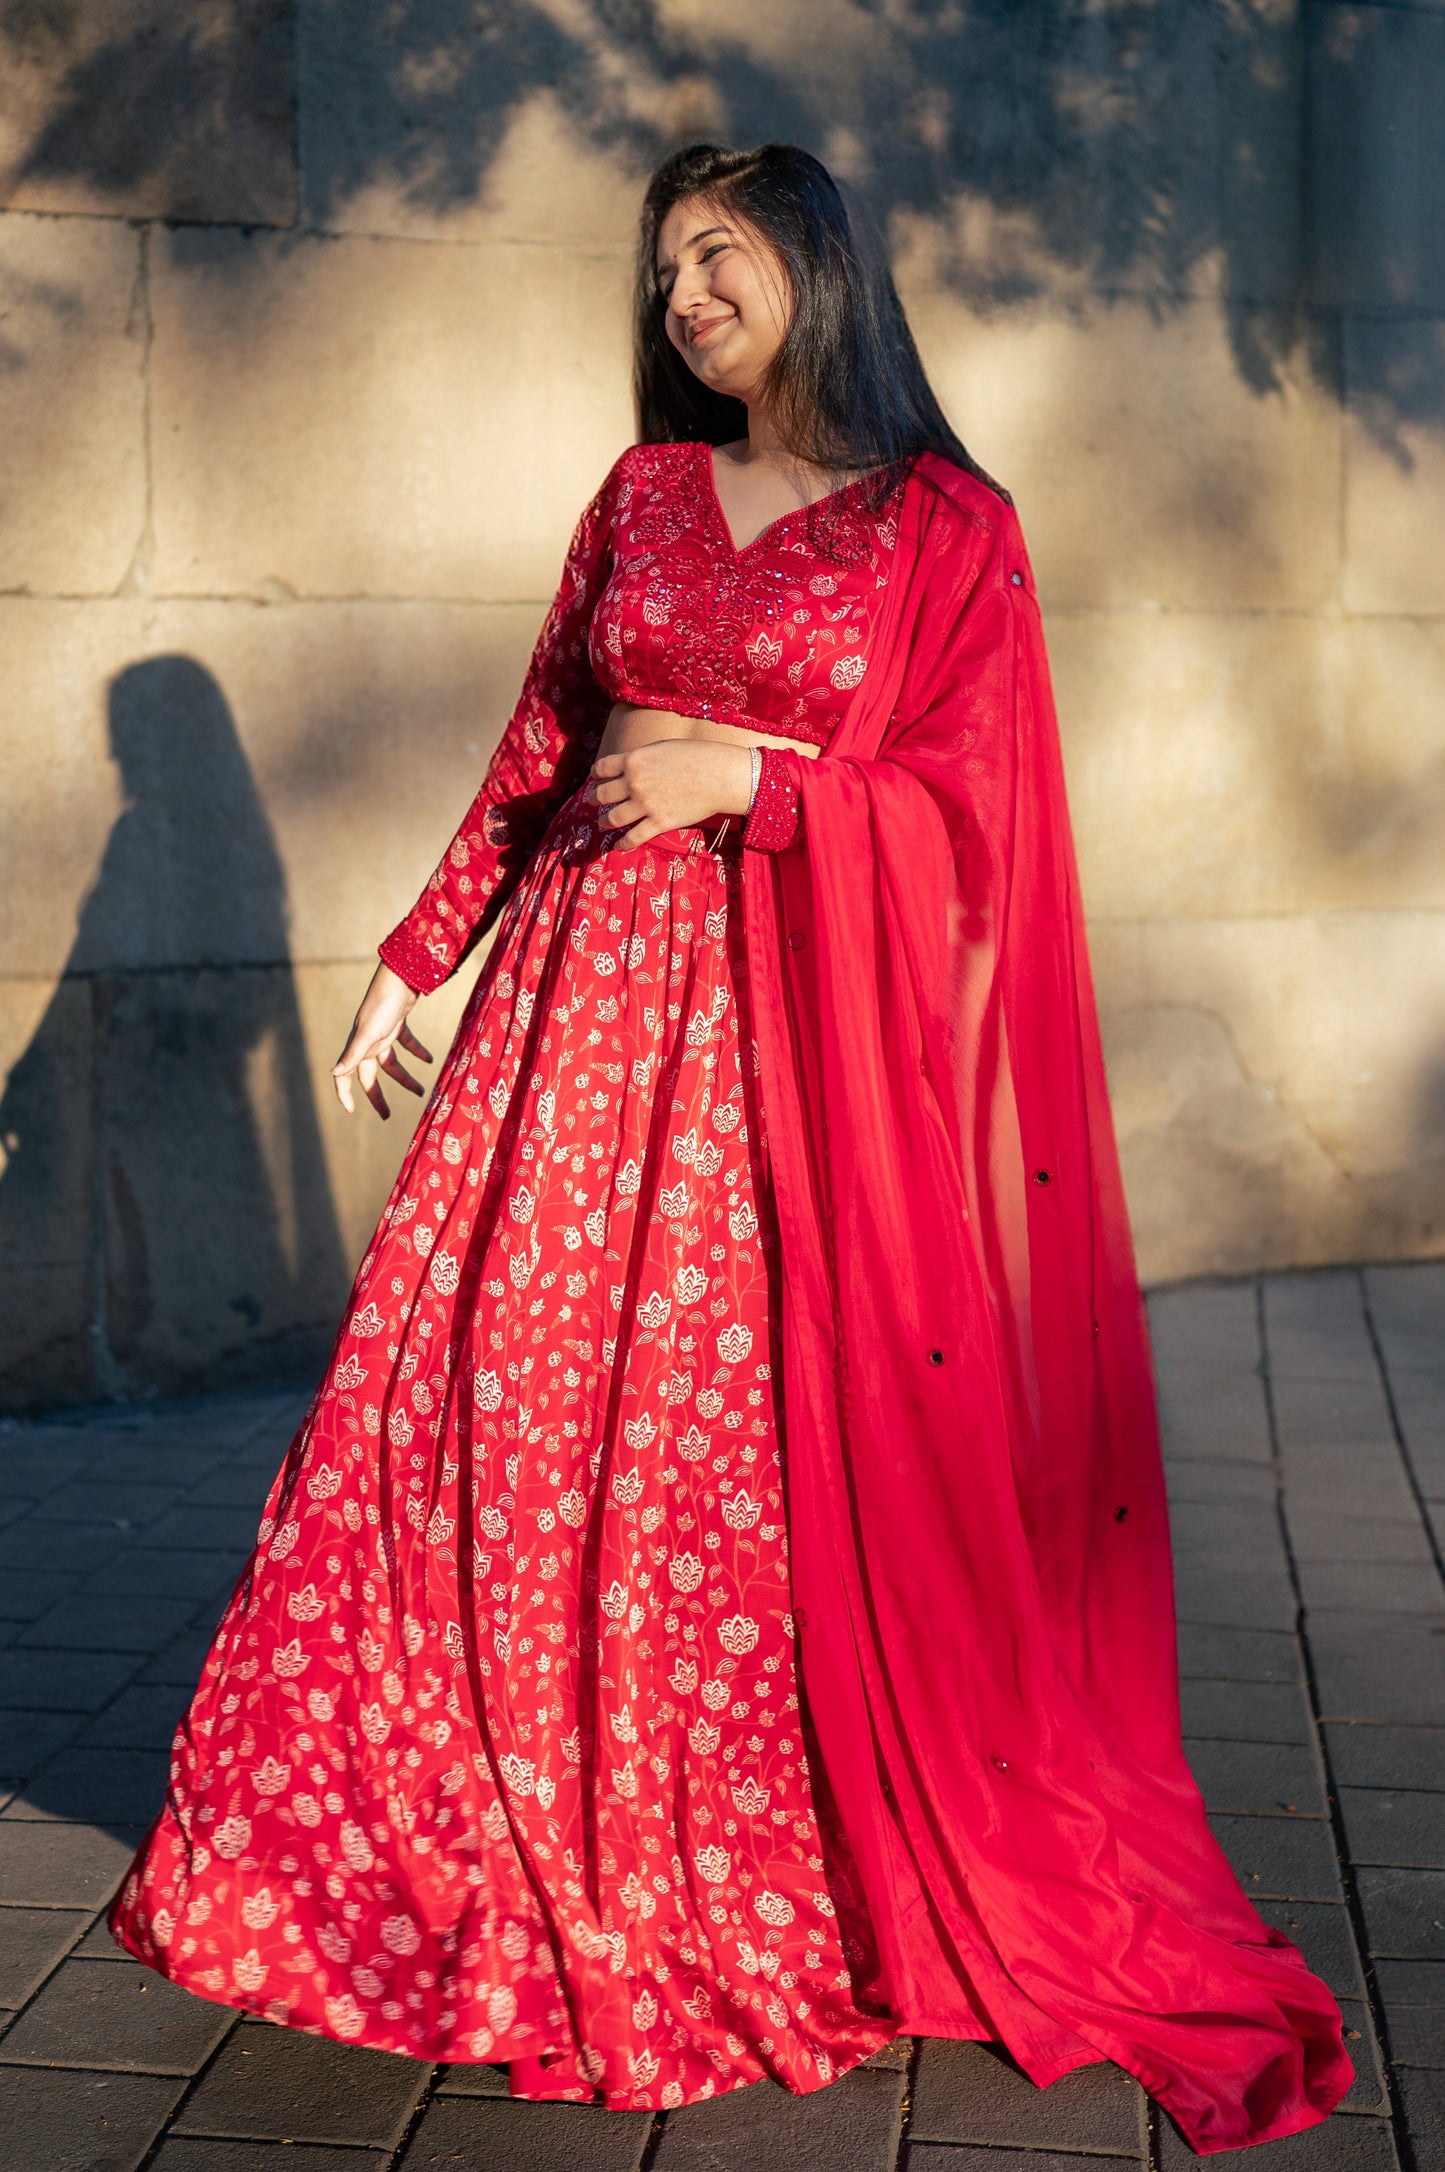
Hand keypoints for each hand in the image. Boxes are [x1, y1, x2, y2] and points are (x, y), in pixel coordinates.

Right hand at [332, 963, 432, 1119]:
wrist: (401, 976)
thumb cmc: (384, 1004)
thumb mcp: (369, 1033)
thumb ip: (353, 1054)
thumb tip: (334, 1073)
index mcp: (358, 1046)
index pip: (345, 1075)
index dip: (344, 1094)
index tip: (352, 1111)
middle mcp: (367, 1042)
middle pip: (370, 1076)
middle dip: (376, 1096)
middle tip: (386, 1116)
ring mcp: (382, 1033)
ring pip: (391, 1063)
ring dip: (404, 1078)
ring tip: (421, 1092)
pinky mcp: (397, 1023)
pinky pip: (406, 1043)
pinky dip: (417, 1051)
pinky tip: (430, 1059)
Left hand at [589, 738, 752, 848]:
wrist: (719, 775)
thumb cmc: (695, 756)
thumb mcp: (661, 748)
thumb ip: (641, 758)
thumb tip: (629, 766)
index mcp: (633, 760)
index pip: (601, 768)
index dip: (596, 775)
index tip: (596, 779)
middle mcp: (634, 782)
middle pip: (602, 794)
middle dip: (594, 799)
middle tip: (593, 802)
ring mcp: (645, 804)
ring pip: (612, 818)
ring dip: (604, 821)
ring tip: (603, 822)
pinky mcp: (659, 823)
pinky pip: (632, 838)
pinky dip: (622, 843)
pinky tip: (618, 845)